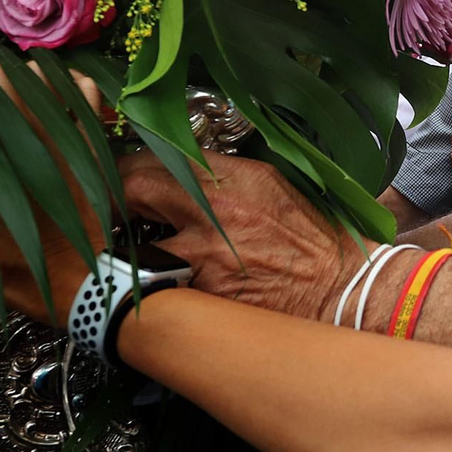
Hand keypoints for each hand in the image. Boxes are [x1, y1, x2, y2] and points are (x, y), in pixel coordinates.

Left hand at [120, 149, 358, 322]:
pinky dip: (154, 282)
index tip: (123, 174)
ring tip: (128, 248)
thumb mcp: (271, 185)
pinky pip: (161, 283)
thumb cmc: (313, 239)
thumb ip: (224, 173)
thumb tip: (184, 169)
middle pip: (136, 189)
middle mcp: (215, 210)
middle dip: (117, 198)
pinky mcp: (203, 294)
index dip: (131, 166)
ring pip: (139, 243)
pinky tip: (156, 282)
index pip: (159, 157)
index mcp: (234, 176)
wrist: (341, 288)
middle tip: (111, 208)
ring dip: (131, 245)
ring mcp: (205, 255)